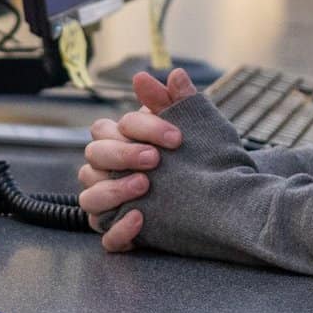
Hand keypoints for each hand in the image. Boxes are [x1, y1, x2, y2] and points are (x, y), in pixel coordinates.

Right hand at [76, 68, 197, 253]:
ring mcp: (110, 204)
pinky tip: (140, 219)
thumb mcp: (195, 130)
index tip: (176, 137)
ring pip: (90, 197)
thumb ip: (180, 103)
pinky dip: (119, 229)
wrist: (222, 201)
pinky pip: (106, 238)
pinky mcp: (120, 233)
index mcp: (118, 141)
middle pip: (94, 157)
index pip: (112, 127)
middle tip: (155, 159)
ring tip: (144, 186)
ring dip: (113, 190)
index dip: (142, 128)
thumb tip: (173, 74)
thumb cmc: (199, 160)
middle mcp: (107, 171)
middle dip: (123, 155)